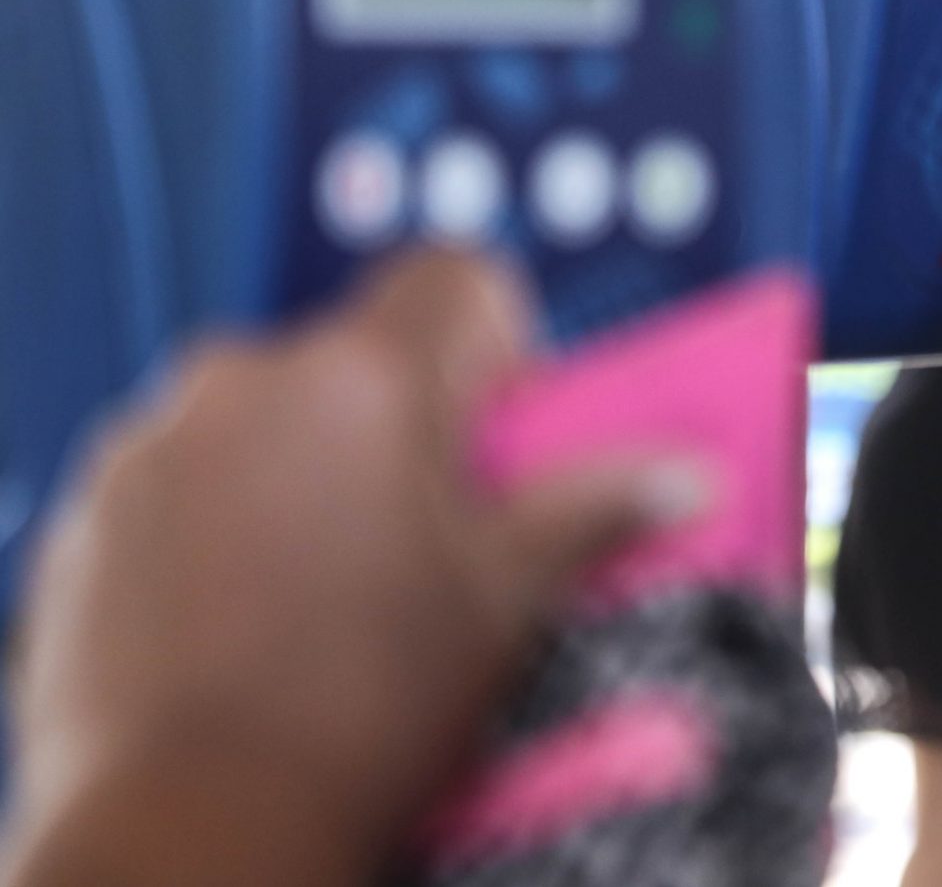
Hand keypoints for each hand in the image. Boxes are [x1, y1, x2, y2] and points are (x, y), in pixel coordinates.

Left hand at [4, 252, 706, 886]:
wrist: (192, 827)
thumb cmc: (356, 716)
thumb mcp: (508, 601)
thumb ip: (598, 509)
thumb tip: (685, 477)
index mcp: (370, 378)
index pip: (459, 276)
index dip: (498, 345)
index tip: (500, 431)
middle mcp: (251, 380)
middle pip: (359, 357)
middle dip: (400, 429)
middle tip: (428, 538)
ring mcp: (157, 443)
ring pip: (264, 417)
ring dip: (303, 472)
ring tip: (329, 593)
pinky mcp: (93, 513)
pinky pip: (180, 479)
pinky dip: (218, 525)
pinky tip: (248, 618)